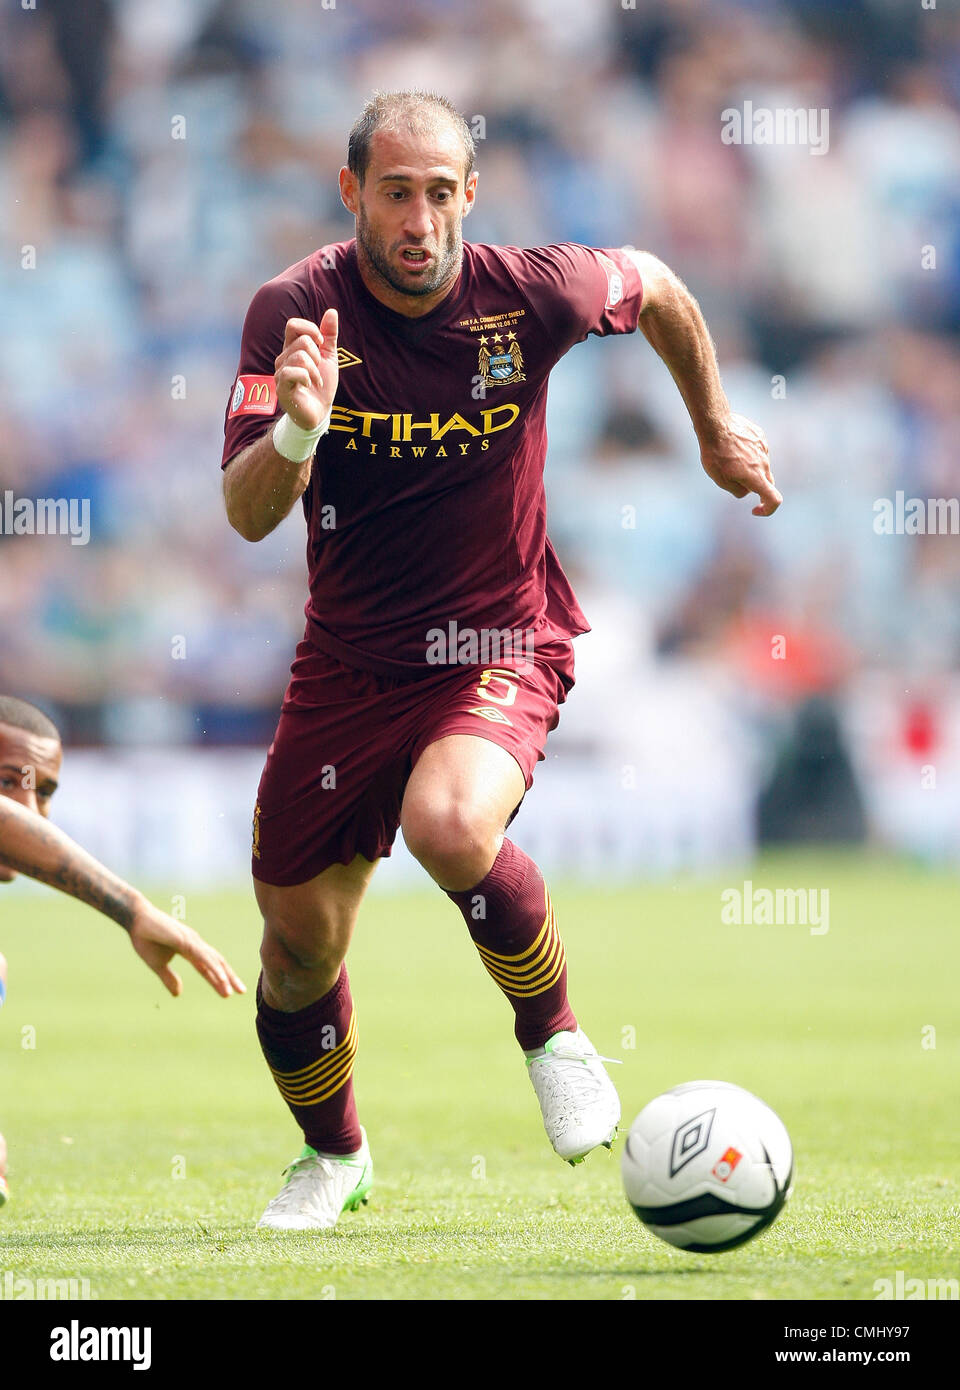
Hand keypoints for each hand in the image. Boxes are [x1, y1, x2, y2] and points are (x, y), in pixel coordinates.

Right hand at [128, 898, 245, 998]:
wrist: (135, 919)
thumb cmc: (146, 939)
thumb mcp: (158, 965)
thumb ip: (169, 978)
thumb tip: (179, 994)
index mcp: (189, 950)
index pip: (208, 967)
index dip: (218, 980)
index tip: (228, 993)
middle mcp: (195, 944)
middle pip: (217, 963)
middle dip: (229, 978)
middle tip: (241, 991)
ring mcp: (192, 940)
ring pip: (213, 960)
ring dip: (223, 976)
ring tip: (231, 991)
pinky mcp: (185, 939)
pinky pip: (202, 956)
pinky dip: (213, 967)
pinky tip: (221, 977)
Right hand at [274, 309, 339, 428]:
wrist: (320, 412)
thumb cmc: (321, 385)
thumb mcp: (329, 357)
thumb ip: (329, 336)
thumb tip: (332, 311)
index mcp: (292, 349)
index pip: (293, 325)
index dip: (311, 329)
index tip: (321, 343)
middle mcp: (282, 358)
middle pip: (302, 341)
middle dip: (318, 355)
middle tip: (318, 369)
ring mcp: (280, 373)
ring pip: (300, 356)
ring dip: (315, 369)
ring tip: (316, 380)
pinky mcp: (281, 387)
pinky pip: (294, 372)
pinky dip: (308, 377)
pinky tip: (310, 385)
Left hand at [699, 412, 780, 516]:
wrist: (716, 425)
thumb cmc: (715, 453)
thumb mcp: (720, 479)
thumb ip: (737, 490)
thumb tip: (747, 491)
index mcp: (755, 477)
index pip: (774, 499)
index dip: (768, 509)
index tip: (755, 510)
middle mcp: (764, 463)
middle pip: (767, 482)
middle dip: (755, 487)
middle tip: (735, 481)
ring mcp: (764, 449)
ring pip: (761, 465)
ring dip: (750, 468)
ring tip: (728, 458)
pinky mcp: (760, 437)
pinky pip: (758, 451)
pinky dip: (749, 454)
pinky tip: (734, 446)